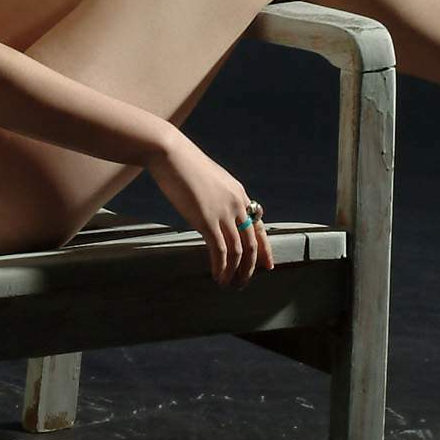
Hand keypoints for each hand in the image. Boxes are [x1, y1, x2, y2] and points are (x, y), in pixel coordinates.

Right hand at [144, 130, 273, 288]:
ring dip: (236, 272)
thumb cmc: (183, 165)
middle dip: (251, 267)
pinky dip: (221, 267)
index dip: (265, 248)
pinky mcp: (207, 220)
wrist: (171, 154)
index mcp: (239, 194)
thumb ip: (217, 199)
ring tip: (229, 285)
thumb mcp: (209, 181)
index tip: (268, 265)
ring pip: (239, 251)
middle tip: (244, 282)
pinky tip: (217, 276)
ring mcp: (223, 213)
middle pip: (252, 243)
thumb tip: (213, 215)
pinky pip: (220, 251)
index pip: (259, 226)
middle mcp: (237, 205)